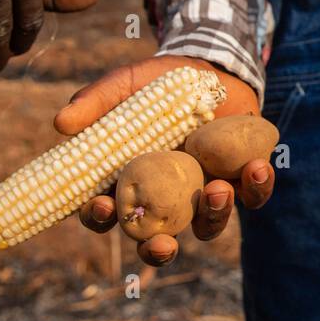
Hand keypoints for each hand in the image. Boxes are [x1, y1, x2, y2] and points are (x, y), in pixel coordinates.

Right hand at [58, 56, 273, 265]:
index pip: (108, 211)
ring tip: (217, 189)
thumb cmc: (158, 82)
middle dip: (157, 251)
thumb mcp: (125, 85)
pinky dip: (258, 187)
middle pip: (156, 240)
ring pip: (208, 225)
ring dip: (213, 216)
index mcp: (131, 180)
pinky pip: (252, 196)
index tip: (104, 206)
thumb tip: (61, 123)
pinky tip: (257, 166)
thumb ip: (96, 101)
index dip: (101, 217)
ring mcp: (204, 193)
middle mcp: (167, 197)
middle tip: (163, 246)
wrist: (210, 69)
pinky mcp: (240, 180)